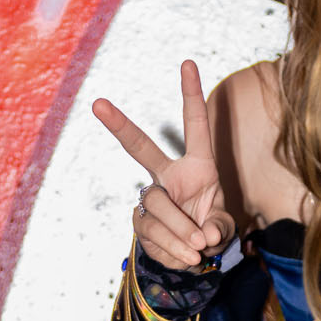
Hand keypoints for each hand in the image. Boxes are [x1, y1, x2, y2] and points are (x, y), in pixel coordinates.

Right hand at [94, 60, 235, 270]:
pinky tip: (186, 257)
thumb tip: (201, 236)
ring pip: (156, 204)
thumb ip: (218, 229)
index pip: (195, 126)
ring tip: (196, 250)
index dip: (191, 95)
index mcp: (198, 167)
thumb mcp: (222, 228)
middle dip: (120, 125)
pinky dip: (172, 248)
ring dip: (179, 230)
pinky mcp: (140, 222)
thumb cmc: (209, 231)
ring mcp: (150, 198)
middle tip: (97, 103)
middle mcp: (169, 176)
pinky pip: (153, 231)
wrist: (190, 258)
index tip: (187, 62)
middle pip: (140, 148)